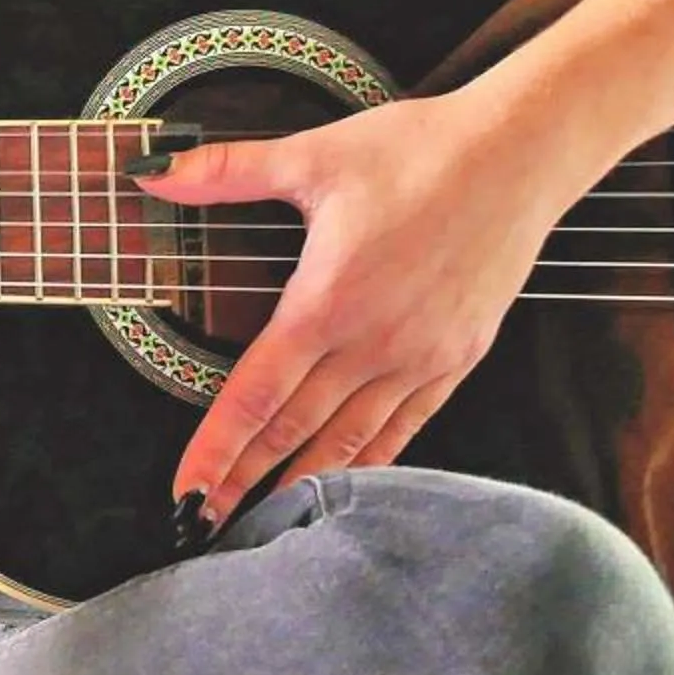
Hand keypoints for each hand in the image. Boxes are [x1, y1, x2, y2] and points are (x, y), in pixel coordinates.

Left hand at [130, 83, 590, 526]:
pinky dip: (371, 462)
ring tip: (266, 522)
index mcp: (326, 302)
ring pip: (349, 442)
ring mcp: (419, 358)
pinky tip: (349, 486)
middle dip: (244, 482)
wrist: (520, 155)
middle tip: (205, 523)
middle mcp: (371, 344)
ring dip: (304, 486)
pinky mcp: (457, 359)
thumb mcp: (312, 155)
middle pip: (293, 432)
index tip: (184, 491)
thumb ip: (225, 170)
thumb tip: (153, 169)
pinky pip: (405, 427)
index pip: (254, 395)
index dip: (215, 449)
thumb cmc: (419, 150)